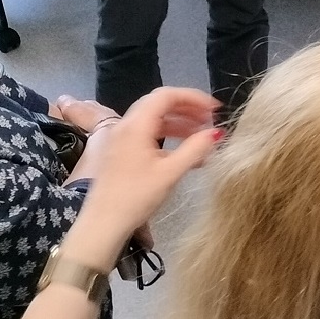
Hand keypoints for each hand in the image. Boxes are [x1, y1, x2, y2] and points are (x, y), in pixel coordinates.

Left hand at [59, 87, 220, 269]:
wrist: (103, 223)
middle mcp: (126, 125)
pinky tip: (183, 153)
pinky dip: (167, 137)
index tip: (214, 109)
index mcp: (137, 125)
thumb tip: (216, 133)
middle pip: (159, 104)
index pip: (166, 95)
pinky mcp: (120, 152)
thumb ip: (195, 149)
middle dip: (186, 109)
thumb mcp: (170, 173)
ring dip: (178, 123)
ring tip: (200, 136)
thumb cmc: (137, 197)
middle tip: (209, 120)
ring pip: (153, 120)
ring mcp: (121, 139)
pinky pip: (147, 134)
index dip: (193, 97)